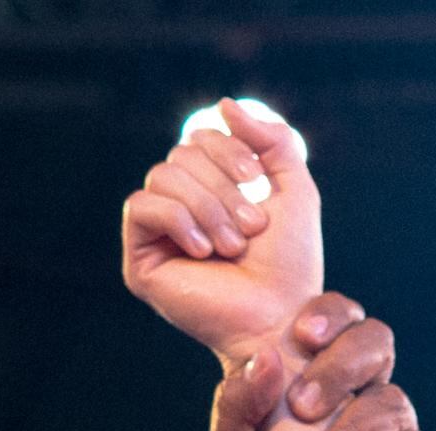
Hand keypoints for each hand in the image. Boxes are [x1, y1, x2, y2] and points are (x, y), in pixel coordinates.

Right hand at [122, 98, 324, 364]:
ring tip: (231, 247)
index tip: (259, 187)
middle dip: (222, 189)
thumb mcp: (295, 191)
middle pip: (180, 155)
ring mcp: (157, 232)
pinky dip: (178, 220)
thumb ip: (272, 141)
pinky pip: (140, 207)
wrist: (281, 320)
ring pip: (162, 176)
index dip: (229, 151)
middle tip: (249, 232)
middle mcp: (180, 205)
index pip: (200, 137)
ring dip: (207, 208)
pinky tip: (204, 251)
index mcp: (211, 187)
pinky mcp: (140, 258)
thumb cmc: (290, 264)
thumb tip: (224, 104)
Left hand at [211, 295, 435, 430]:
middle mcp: (356, 399)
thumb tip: (267, 358)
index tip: (302, 339)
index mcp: (312, 380)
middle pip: (375, 345)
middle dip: (344, 365)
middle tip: (305, 406)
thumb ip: (237, 409)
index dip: (328, 317)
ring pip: (393, 403)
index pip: (334, 323)